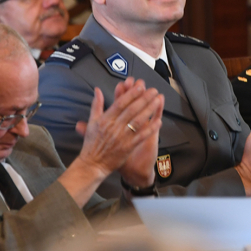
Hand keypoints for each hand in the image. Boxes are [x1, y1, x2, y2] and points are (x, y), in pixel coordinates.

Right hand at [59, 79, 162, 203]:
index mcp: (105, 119)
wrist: (93, 164)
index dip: (130, 94)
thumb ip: (96, 104)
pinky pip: (141, 136)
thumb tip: (98, 90)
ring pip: (138, 121)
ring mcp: (122, 137)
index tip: (140, 86)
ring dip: (149, 110)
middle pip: (131, 109)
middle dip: (143, 98)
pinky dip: (150, 128)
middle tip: (153, 90)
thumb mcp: (92, 122)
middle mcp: (114, 127)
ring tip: (158, 100)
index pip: (120, 103)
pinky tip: (159, 121)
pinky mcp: (128, 147)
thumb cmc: (92, 143)